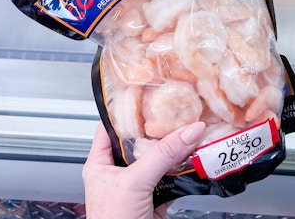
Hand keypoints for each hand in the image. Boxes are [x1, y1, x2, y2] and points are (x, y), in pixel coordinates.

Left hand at [82, 121, 205, 218]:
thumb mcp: (134, 182)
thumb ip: (162, 155)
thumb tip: (189, 130)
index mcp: (99, 163)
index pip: (110, 126)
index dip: (126, 109)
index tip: (147, 93)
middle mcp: (117, 172)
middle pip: (141, 142)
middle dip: (160, 129)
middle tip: (178, 110)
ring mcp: (138, 187)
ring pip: (159, 161)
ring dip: (176, 150)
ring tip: (191, 130)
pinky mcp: (156, 201)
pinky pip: (173, 179)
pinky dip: (185, 171)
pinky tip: (196, 160)